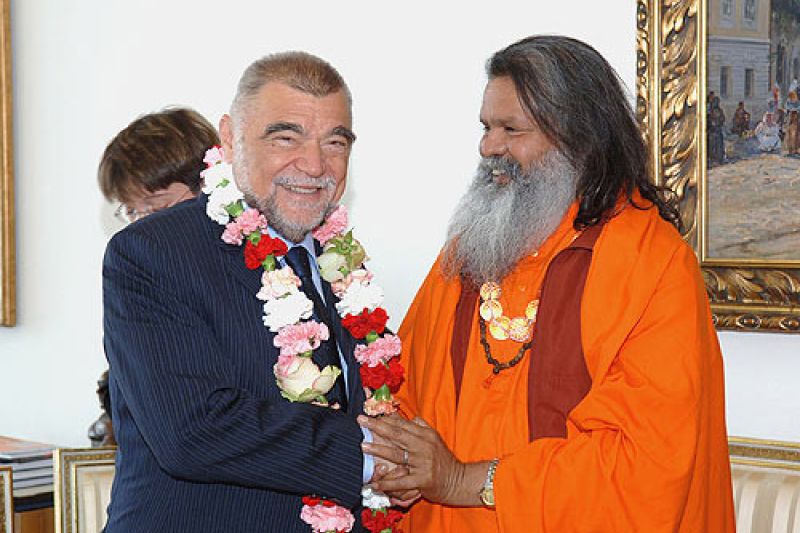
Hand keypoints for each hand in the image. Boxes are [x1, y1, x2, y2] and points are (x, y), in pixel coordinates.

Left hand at [359, 414, 487, 505]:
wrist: (458, 480)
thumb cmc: (442, 459)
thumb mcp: (433, 438)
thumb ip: (420, 426)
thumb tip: (406, 415)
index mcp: (425, 434)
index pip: (402, 424)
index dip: (385, 417)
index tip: (370, 413)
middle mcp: (424, 446)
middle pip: (397, 435)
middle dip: (377, 427)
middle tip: (361, 421)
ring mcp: (423, 463)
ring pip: (397, 455)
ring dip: (378, 450)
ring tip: (363, 446)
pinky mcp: (423, 480)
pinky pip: (402, 481)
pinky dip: (388, 482)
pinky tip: (376, 482)